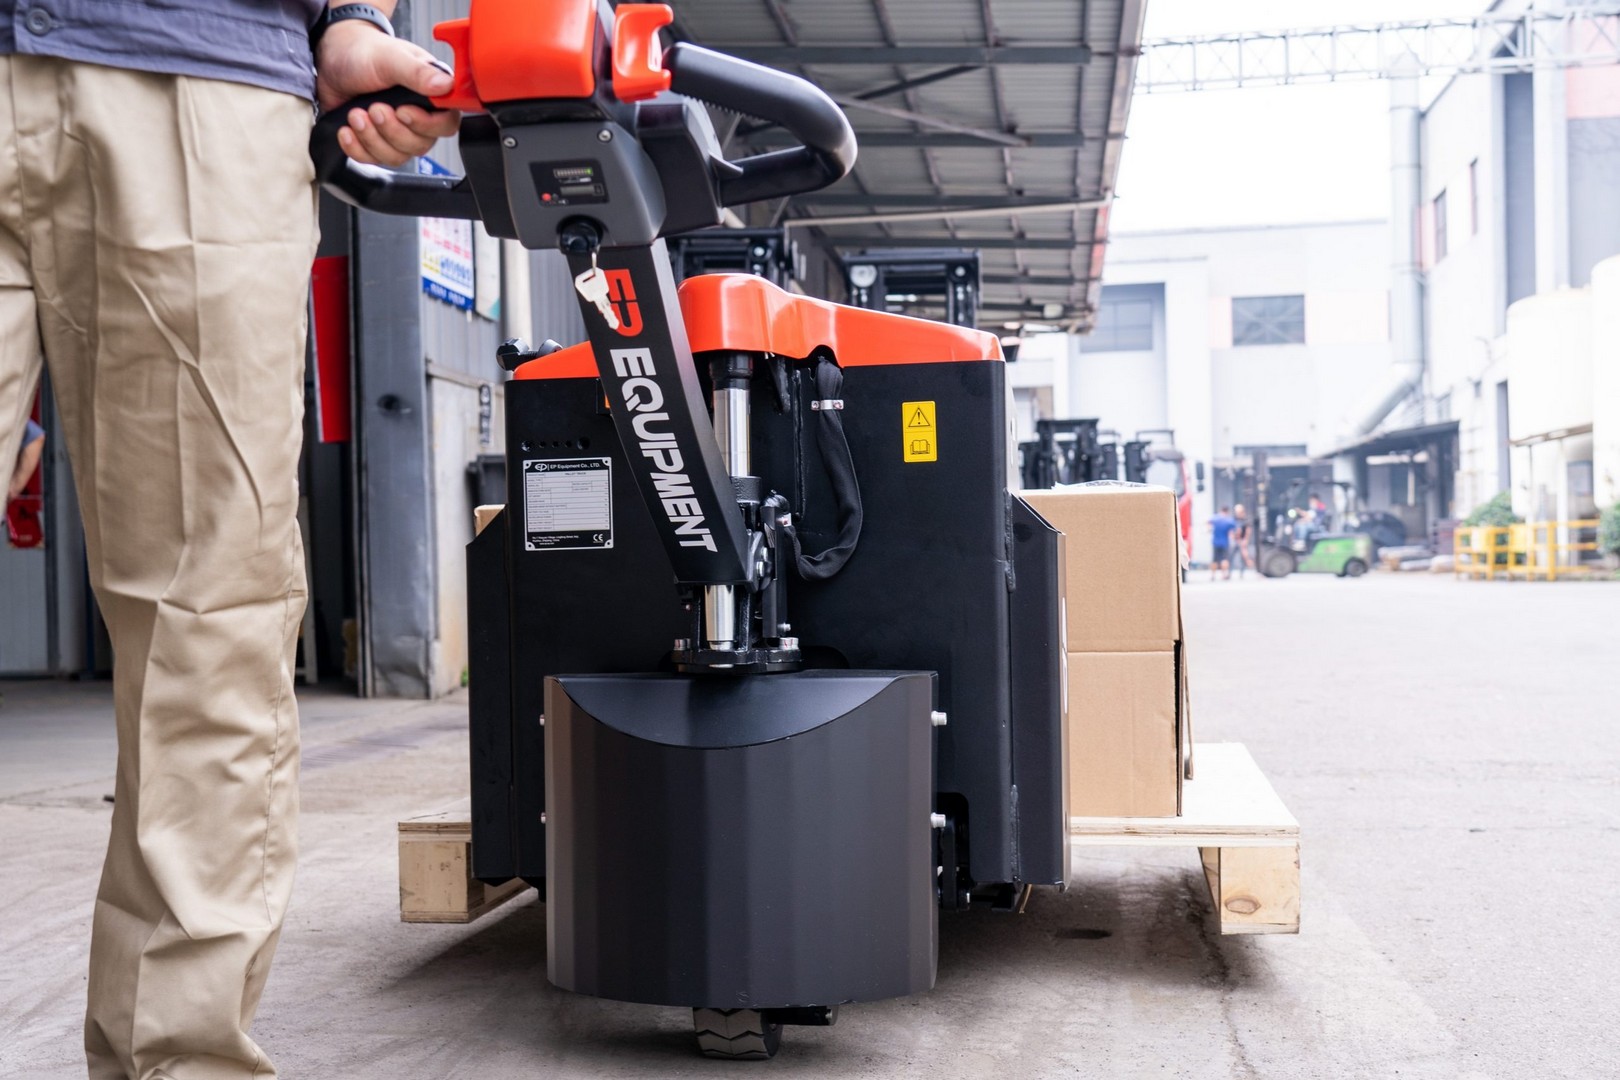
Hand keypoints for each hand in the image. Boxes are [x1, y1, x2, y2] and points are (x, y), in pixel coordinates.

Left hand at [316, 20, 460, 166]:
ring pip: (396, 156)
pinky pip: (374, 159)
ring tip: (355, 114)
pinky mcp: (376, 142)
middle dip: (391, 131)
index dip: (427, 125)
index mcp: (431, 94)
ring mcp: (398, 132)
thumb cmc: (363, 53)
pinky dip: (357, 148)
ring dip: (371, 138)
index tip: (403, 112)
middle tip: (374, 108)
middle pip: (420, 145)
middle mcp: (419, 116)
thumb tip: (446, 86)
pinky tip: (347, 130)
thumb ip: (418, 73)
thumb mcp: (390, 58)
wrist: (331, 60)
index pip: (446, 123)